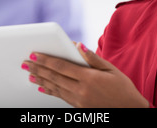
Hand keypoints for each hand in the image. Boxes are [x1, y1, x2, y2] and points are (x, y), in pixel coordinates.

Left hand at [22, 42, 148, 107]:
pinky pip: (60, 97)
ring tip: (29, 74)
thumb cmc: (123, 88)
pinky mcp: (79, 107)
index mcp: (89, 78)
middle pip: (55, 77)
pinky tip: (42, 88)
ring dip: (41, 80)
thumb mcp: (111, 69)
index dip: (46, 60)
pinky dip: (50, 91)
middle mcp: (82, 90)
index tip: (35, 54)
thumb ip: (92, 58)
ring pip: (55, 88)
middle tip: (26, 63)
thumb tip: (78, 46)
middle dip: (38, 69)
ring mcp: (79, 100)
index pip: (62, 66)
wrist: (130, 111)